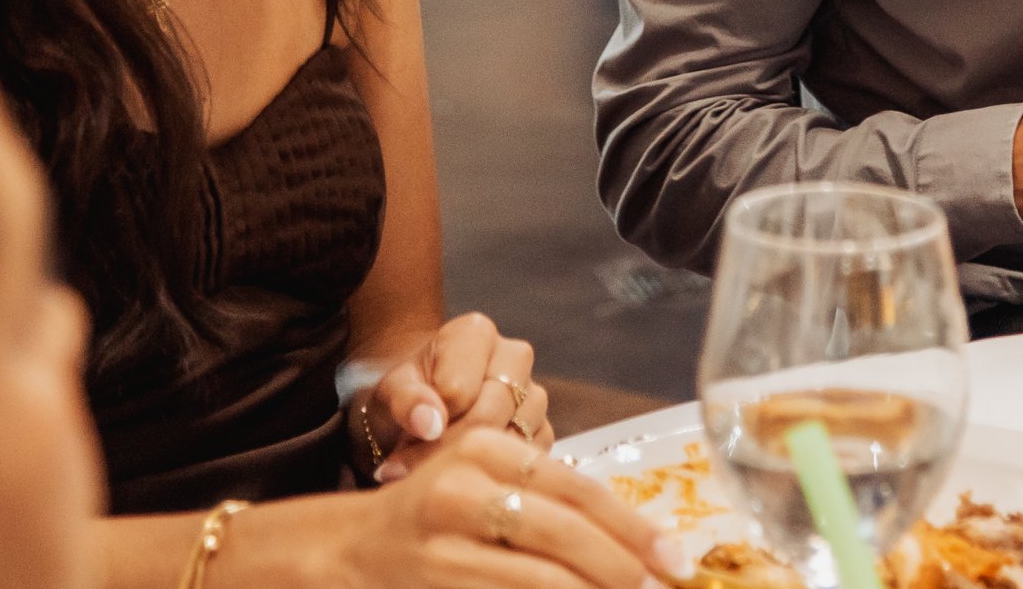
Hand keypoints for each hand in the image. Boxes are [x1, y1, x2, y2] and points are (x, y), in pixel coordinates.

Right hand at [349, 427, 675, 588]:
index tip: (675, 557)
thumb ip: (551, 504)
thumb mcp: (489, 487)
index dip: (634, 526)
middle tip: (661, 587)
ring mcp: (443, 537)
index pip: (579, 488)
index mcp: (488, 448)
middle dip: (623, 566)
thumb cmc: (438, 519)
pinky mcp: (435, 578)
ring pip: (542, 575)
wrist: (348, 551)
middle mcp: (463, 484)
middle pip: (566, 530)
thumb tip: (637, 545)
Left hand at [357, 312, 553, 483]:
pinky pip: (526, 458)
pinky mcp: (544, 427)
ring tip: (437, 467)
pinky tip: (467, 471)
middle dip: (447, 449)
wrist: (425, 406)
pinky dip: (495, 473)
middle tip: (414, 469)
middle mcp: (515, 356)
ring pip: (511, 439)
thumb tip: (429, 425)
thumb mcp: (391, 392)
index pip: (459, 391)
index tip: (404, 443)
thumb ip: (406, 402)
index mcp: (476, 333)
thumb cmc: (407, 393)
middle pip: (488, 416)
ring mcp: (534, 392)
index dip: (430, 425)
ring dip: (471, 464)